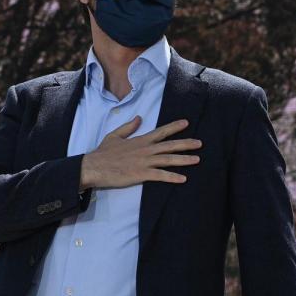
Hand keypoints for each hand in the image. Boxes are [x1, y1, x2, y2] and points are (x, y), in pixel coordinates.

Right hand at [79, 116, 200, 190]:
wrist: (94, 166)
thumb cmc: (103, 153)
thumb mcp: (115, 136)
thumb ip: (128, 127)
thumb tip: (139, 117)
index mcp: (140, 140)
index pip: (160, 132)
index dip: (174, 127)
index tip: (186, 123)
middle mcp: (145, 149)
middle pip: (169, 145)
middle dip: (186, 143)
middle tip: (200, 143)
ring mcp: (144, 162)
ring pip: (168, 159)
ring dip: (184, 159)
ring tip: (197, 159)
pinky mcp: (141, 174)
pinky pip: (160, 175)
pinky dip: (172, 177)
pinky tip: (183, 178)